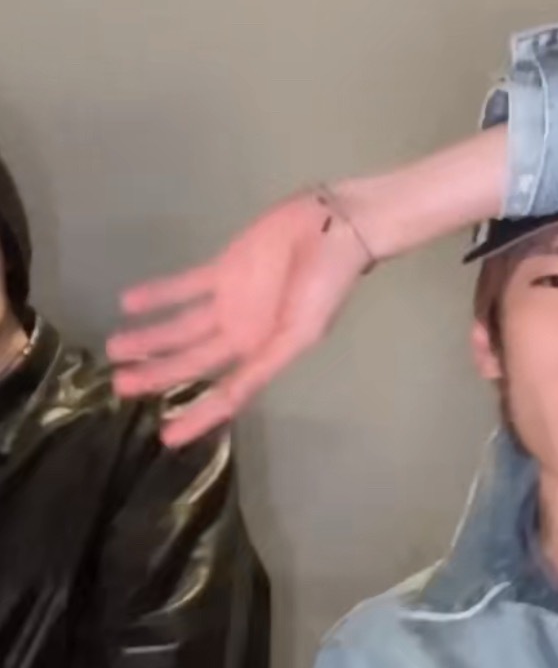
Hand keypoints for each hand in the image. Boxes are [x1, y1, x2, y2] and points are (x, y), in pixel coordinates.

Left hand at [107, 191, 371, 446]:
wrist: (332, 229)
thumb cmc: (323, 286)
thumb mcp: (301, 334)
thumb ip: (264, 365)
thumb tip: (231, 400)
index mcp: (263, 354)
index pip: (226, 394)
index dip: (198, 417)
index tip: (167, 438)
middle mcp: (242, 334)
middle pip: (192, 362)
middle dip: (158, 375)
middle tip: (120, 385)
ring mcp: (230, 302)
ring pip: (181, 327)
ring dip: (149, 337)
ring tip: (115, 347)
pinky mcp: (223, 270)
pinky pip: (184, 287)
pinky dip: (158, 296)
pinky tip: (130, 303)